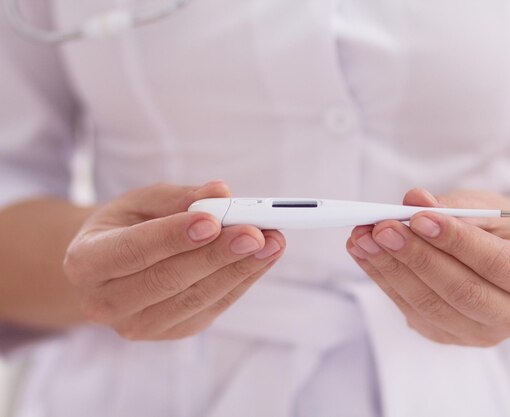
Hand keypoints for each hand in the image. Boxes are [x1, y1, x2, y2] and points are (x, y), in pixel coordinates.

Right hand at [64, 181, 285, 339]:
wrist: (112, 269)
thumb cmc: (126, 227)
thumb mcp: (140, 202)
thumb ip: (179, 197)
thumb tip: (221, 192)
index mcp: (86, 262)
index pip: (132, 250)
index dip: (174, 236)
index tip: (213, 221)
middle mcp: (106, 303)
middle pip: (168, 280)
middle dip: (218, 255)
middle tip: (256, 232)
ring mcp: (139, 325)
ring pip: (195, 299)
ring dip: (240, 270)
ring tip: (273, 242)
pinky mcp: (172, 332)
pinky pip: (212, 308)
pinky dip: (241, 281)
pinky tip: (263, 258)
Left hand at [346, 188, 509, 346]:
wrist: (500, 259)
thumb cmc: (497, 229)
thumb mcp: (486, 207)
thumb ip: (453, 205)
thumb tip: (414, 199)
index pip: (496, 263)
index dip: (456, 241)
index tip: (418, 217)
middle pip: (460, 291)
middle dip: (415, 256)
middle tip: (381, 228)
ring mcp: (478, 334)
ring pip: (429, 305)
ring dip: (390, 269)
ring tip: (362, 238)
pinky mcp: (445, 336)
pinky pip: (410, 310)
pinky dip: (383, 279)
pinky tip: (364, 253)